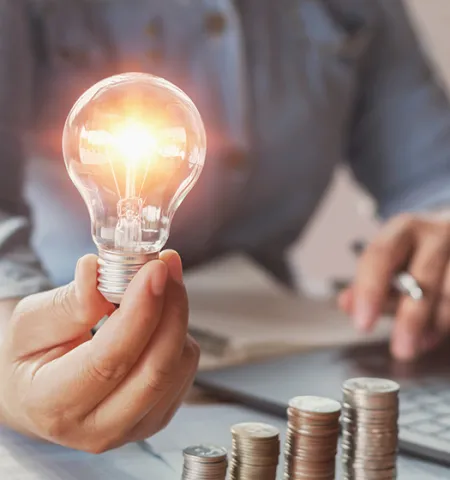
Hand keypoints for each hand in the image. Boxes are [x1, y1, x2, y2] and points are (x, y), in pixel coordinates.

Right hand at [0, 250, 198, 451]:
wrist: (41, 391)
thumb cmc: (32, 354)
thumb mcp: (31, 322)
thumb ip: (67, 302)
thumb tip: (96, 271)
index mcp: (54, 406)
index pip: (109, 360)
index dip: (139, 311)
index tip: (154, 269)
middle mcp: (99, 429)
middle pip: (156, 369)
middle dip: (170, 308)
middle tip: (166, 264)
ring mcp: (134, 429)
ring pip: (178, 366)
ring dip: (176, 315)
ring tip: (155, 285)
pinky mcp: (158, 416)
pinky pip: (186, 368)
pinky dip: (179, 332)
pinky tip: (157, 315)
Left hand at [338, 213, 449, 360]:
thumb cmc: (416, 253)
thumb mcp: (389, 262)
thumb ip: (366, 284)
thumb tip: (346, 304)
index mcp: (403, 229)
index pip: (381, 255)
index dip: (370, 290)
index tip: (363, 324)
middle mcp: (436, 234)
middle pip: (423, 278)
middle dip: (410, 318)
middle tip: (401, 349)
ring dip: (433, 325)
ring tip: (416, 345)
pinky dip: (444, 324)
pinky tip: (431, 337)